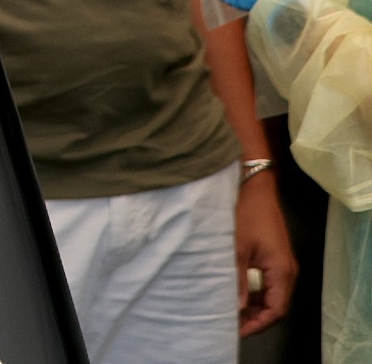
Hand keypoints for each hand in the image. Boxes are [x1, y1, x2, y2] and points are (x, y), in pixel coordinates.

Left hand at [236, 170, 295, 335]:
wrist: (253, 186)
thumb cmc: (245, 214)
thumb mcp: (236, 247)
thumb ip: (236, 279)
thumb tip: (235, 307)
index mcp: (281, 270)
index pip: (276, 309)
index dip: (258, 323)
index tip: (237, 330)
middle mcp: (287, 270)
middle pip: (275, 305)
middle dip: (255, 318)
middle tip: (230, 324)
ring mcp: (281, 263)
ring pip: (271, 295)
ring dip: (253, 306)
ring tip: (230, 312)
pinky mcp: (273, 256)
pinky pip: (267, 283)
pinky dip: (253, 292)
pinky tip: (235, 294)